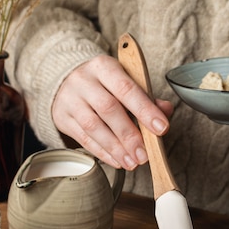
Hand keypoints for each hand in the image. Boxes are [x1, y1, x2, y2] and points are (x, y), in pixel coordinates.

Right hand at [52, 54, 173, 169]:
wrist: (64, 79)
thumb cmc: (103, 82)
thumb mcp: (124, 80)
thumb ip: (147, 96)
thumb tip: (166, 110)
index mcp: (103, 67)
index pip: (126, 88)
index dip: (145, 110)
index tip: (161, 128)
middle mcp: (84, 81)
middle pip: (108, 109)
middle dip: (129, 135)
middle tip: (144, 154)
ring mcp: (70, 99)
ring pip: (93, 127)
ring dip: (116, 148)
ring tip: (132, 162)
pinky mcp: (62, 118)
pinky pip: (83, 138)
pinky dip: (103, 152)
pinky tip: (117, 160)